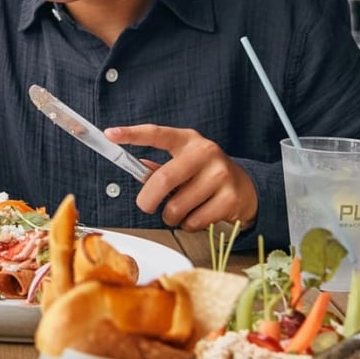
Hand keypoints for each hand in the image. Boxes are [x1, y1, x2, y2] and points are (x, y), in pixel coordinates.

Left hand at [109, 124, 257, 229]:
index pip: (157, 133)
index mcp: (188, 140)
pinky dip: (189, 225)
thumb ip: (161, 167)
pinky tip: (198, 215)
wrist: (248, 188)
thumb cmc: (207, 175)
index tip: (111, 134)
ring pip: (177, 206)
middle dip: (148, 199)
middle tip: (145, 206)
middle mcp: (205, 153)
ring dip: (171, 216)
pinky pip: (193, 221)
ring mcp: (220, 175)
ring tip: (181, 210)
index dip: (131, 134)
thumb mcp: (185, 164)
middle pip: (164, 179)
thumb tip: (138, 169)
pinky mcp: (229, 198)